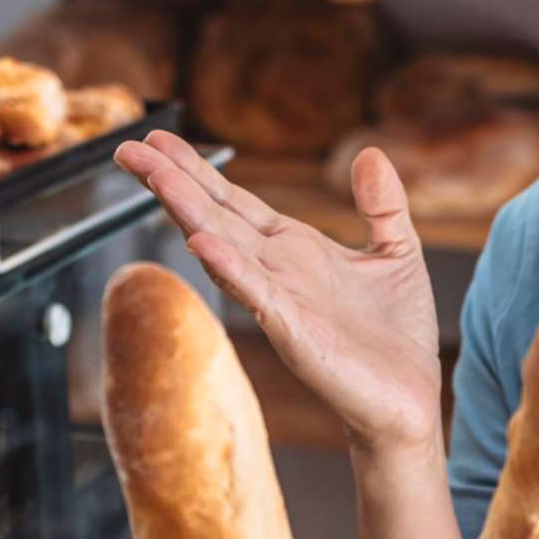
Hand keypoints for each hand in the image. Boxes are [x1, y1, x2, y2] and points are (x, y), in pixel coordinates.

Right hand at [114, 128, 444, 458]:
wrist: (409, 400)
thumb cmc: (397, 335)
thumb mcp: (397, 251)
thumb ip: (382, 204)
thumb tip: (371, 153)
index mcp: (295, 248)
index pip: (234, 200)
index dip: (196, 168)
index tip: (158, 138)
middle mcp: (276, 269)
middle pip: (213, 214)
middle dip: (171, 180)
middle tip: (129, 148)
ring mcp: (278, 299)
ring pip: (222, 246)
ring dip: (188, 211)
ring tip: (155, 177)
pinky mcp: (292, 330)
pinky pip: (254, 292)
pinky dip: (228, 267)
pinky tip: (202, 242)